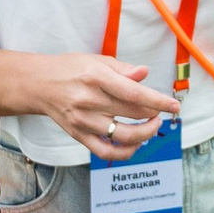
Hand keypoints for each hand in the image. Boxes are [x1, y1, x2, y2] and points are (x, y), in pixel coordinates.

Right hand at [27, 54, 178, 159]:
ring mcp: (84, 121)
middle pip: (133, 114)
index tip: (174, 106)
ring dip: (146, 134)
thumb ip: (123, 69)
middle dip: (155, 115)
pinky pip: (107, 152)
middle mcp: (89, 100)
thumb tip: (145, 74)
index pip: (134, 93)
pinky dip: (126, 152)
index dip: (158, 101)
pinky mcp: (79, 135)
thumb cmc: (71, 69)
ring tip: (152, 125)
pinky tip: (135, 143)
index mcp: (96, 77)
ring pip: (124, 136)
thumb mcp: (97, 60)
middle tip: (161, 112)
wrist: (40, 84)